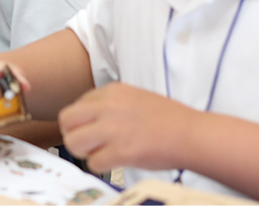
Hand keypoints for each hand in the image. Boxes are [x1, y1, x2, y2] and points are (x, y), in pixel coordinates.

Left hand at [59, 82, 197, 173]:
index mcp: (112, 91)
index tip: (92, 130)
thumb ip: (111, 103)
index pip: (77, 105)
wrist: (192, 134)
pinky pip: (93, 162)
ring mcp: (113, 129)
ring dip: (84, 151)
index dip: (82, 122)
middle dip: (73, 134)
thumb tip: (90, 117)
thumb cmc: (169, 119)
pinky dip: (101, 166)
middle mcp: (108, 107)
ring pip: (73, 142)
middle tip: (87, 144)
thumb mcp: (135, 97)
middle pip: (66, 120)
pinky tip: (114, 162)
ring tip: (100, 153)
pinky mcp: (121, 151)